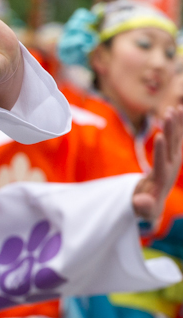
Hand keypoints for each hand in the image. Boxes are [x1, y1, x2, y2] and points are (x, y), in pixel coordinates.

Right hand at [132, 105, 182, 220]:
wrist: (155, 201)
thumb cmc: (146, 207)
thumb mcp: (143, 209)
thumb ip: (143, 206)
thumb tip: (139, 201)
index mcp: (163, 179)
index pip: (162, 163)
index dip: (161, 151)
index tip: (160, 136)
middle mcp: (171, 167)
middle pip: (172, 147)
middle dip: (171, 131)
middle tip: (169, 114)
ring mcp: (173, 160)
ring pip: (176, 139)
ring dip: (176, 124)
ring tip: (174, 109)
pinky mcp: (172, 154)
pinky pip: (176, 137)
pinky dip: (178, 124)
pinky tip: (178, 110)